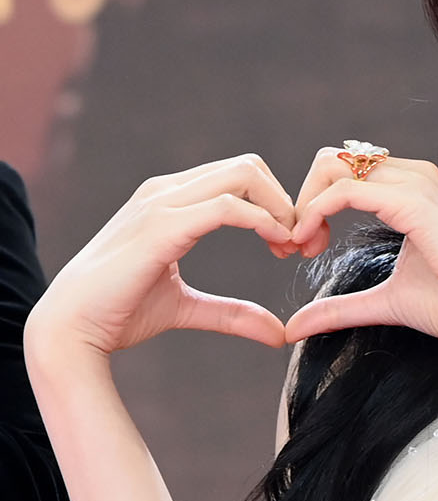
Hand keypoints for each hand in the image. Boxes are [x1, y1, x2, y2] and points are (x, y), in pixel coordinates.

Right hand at [25, 154, 297, 359]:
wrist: (71, 328)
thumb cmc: (118, 313)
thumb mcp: (186, 309)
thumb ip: (231, 313)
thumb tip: (277, 333)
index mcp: (170, 200)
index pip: (239, 177)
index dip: (277, 204)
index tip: (294, 245)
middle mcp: (166, 192)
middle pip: (248, 167)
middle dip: (287, 201)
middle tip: (302, 244)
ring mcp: (162, 204)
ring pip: (243, 175)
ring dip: (281, 208)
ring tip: (292, 247)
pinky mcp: (161, 227)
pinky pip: (227, 207)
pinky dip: (263, 222)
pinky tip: (277, 246)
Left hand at [284, 149, 437, 345]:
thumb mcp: (386, 301)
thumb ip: (342, 307)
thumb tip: (296, 326)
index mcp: (411, 188)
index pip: (344, 172)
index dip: (312, 205)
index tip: (302, 248)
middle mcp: (413, 176)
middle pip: (331, 160)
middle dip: (302, 199)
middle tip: (295, 246)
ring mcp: (414, 184)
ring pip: (333, 166)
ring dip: (305, 205)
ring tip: (302, 246)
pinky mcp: (412, 203)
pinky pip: (345, 191)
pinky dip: (316, 212)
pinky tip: (310, 242)